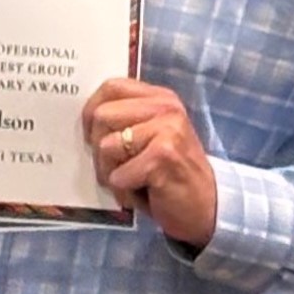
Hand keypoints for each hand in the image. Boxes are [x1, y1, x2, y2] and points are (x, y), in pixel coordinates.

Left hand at [82, 78, 215, 248]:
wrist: (207, 206)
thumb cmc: (170, 175)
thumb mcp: (152, 137)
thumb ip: (127, 120)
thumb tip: (86, 119)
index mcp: (161, 98)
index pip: (111, 87)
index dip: (92, 111)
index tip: (93, 136)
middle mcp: (166, 108)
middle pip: (101, 116)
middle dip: (99, 149)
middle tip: (118, 167)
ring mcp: (166, 130)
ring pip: (105, 147)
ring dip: (111, 174)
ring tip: (133, 181)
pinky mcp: (163, 156)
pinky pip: (117, 175)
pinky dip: (124, 192)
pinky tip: (144, 193)